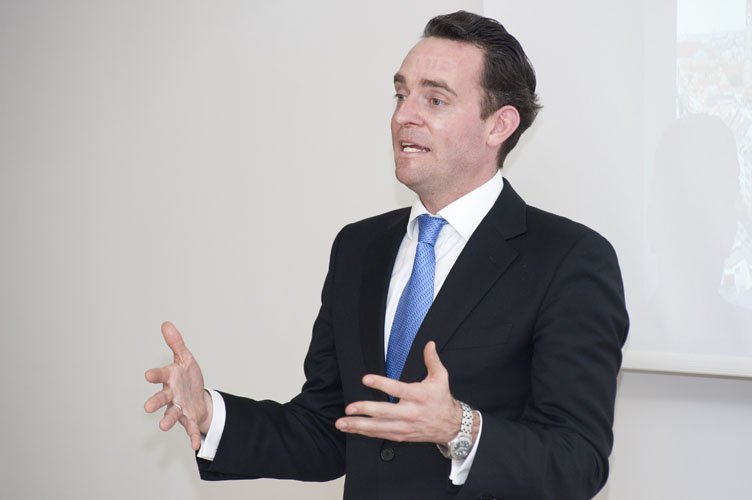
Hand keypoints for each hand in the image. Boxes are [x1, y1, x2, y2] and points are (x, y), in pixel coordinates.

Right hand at [144, 321, 212, 450]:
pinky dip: (192, 436)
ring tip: (163, 426)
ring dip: (167, 420)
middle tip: (147, 407)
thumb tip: (166, 323)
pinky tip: (195, 446)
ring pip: (172, 414)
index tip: (148, 375)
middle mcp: (171, 394)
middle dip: (155, 402)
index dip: (155, 375)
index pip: (161, 375)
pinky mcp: (189, 418)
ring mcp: (179, 407)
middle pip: (162, 398)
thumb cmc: (188, 377)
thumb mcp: (185, 358)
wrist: (197, 396)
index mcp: (170, 378)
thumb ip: (176, 343)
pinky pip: (190, 427)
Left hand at [335, 341, 467, 444]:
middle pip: (385, 412)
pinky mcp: (401, 435)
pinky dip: (365, 433)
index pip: (397, 389)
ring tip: (342, 423)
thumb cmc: (442, 400)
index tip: (366, 379)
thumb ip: (432, 360)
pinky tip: (353, 429)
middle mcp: (410, 412)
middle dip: (365, 410)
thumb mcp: (441, 378)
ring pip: (379, 427)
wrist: (451, 426)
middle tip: (349, 408)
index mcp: (419, 396)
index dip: (381, 384)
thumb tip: (429, 344)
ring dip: (359, 425)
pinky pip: (380, 434)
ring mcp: (405, 426)